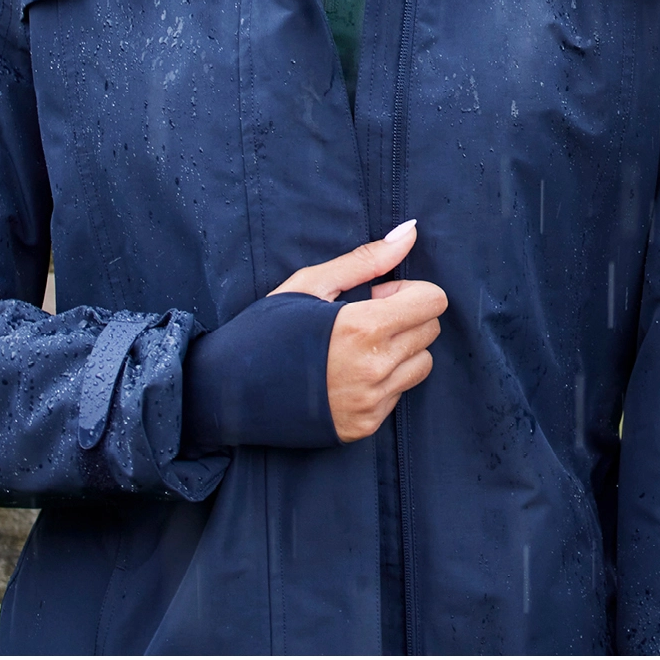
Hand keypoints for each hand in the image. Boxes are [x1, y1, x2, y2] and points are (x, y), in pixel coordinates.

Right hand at [271, 220, 446, 442]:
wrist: (226, 393)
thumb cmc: (266, 330)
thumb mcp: (311, 284)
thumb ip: (366, 260)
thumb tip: (411, 232)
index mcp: (362, 329)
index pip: (433, 301)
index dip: (409, 291)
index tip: (377, 296)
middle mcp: (373, 370)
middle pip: (431, 331)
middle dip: (407, 317)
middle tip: (366, 319)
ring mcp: (370, 403)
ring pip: (422, 364)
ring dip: (402, 350)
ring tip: (360, 347)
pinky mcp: (363, 427)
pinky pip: (399, 395)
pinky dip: (385, 380)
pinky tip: (348, 373)